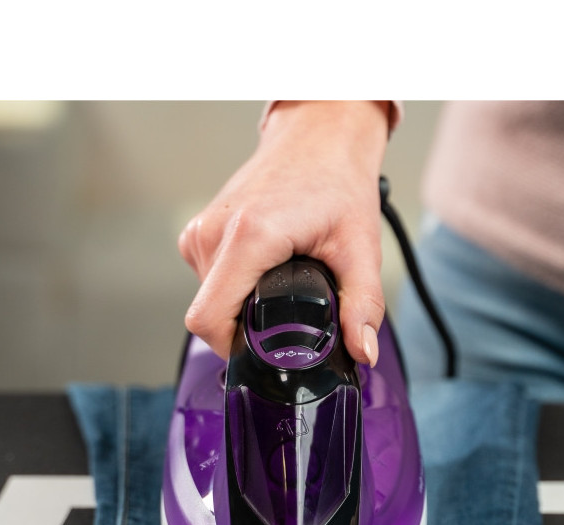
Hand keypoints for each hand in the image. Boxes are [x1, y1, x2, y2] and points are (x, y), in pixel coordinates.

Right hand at [178, 101, 390, 365]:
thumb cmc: (338, 179)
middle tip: (282, 320)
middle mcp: (214, 233)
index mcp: (248, 237)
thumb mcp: (360, 247)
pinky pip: (205, 279)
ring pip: (205, 298)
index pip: (209, 320)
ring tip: (276, 287)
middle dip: (242, 330)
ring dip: (236, 307)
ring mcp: (201, 230)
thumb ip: (363, 304)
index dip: (232, 349)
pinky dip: (230, 288)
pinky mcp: (199, 229)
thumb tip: (364, 351)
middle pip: (208, 314)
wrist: (319, 134)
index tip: (262, 352)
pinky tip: (262, 273)